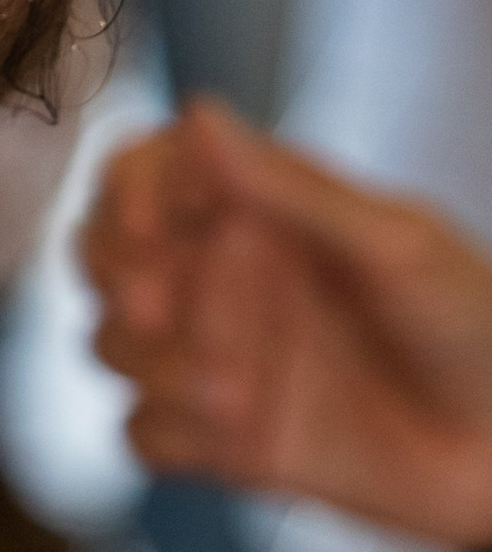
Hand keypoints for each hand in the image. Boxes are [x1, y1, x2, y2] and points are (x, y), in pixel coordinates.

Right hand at [83, 99, 491, 549]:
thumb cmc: (470, 325)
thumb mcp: (393, 247)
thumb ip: (288, 188)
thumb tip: (198, 111)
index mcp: (255, 206)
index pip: (141, 168)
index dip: (127, 192)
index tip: (150, 227)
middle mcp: (218, 272)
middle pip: (97, 248)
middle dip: (113, 274)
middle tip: (160, 308)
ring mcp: (214, 355)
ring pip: (108, 339)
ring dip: (154, 363)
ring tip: (235, 392)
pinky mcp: (219, 440)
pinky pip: (140, 433)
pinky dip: (167, 433)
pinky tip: (232, 437)